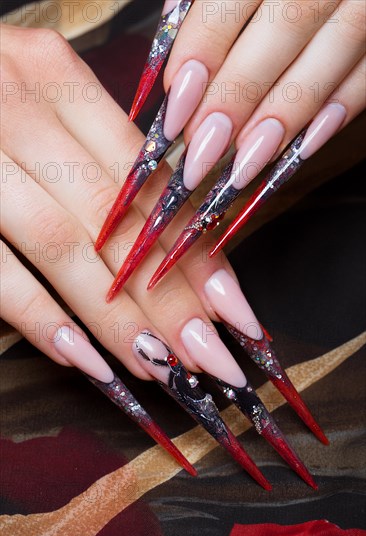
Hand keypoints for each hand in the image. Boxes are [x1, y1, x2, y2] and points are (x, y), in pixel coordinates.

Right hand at [0, 24, 253, 384]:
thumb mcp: (43, 106)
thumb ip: (100, 157)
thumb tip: (178, 237)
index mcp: (56, 77)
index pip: (149, 180)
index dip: (195, 249)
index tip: (233, 308)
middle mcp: (18, 108)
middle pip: (118, 221)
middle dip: (172, 299)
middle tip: (214, 358)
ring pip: (64, 247)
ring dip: (119, 319)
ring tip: (163, 368)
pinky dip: (41, 318)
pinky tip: (84, 360)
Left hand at [165, 0, 364, 153]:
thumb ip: (202, 3)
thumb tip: (173, 61)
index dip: (200, 56)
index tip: (175, 113)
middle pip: (283, 29)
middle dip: (237, 97)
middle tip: (202, 152)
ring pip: (333, 52)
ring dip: (285, 115)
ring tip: (244, 164)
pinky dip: (338, 110)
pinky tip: (302, 147)